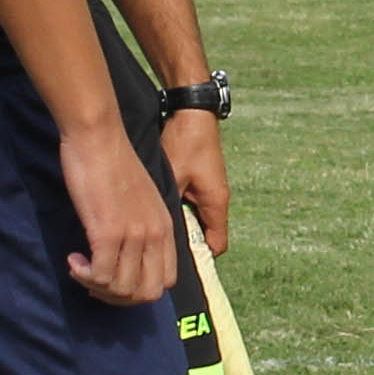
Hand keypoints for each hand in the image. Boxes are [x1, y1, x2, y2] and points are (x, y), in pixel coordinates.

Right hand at [57, 116, 177, 307]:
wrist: (98, 138)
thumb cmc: (112, 163)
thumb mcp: (141, 199)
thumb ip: (142, 225)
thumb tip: (129, 254)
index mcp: (165, 227)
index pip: (167, 280)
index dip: (139, 290)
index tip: (115, 279)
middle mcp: (154, 235)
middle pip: (147, 293)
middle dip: (119, 297)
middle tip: (95, 282)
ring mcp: (133, 235)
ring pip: (122, 288)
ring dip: (96, 286)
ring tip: (80, 268)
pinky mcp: (108, 232)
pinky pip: (100, 274)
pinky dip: (83, 275)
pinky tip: (73, 259)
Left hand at [160, 107, 231, 255]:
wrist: (191, 110)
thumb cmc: (184, 142)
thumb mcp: (172, 177)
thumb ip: (170, 205)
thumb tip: (158, 234)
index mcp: (216, 203)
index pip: (215, 246)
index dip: (197, 259)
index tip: (172, 264)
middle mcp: (218, 199)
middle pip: (206, 236)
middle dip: (185, 245)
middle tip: (157, 251)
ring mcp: (211, 190)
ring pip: (198, 222)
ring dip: (180, 227)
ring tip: (155, 232)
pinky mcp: (202, 180)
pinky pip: (192, 206)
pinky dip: (178, 212)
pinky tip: (157, 209)